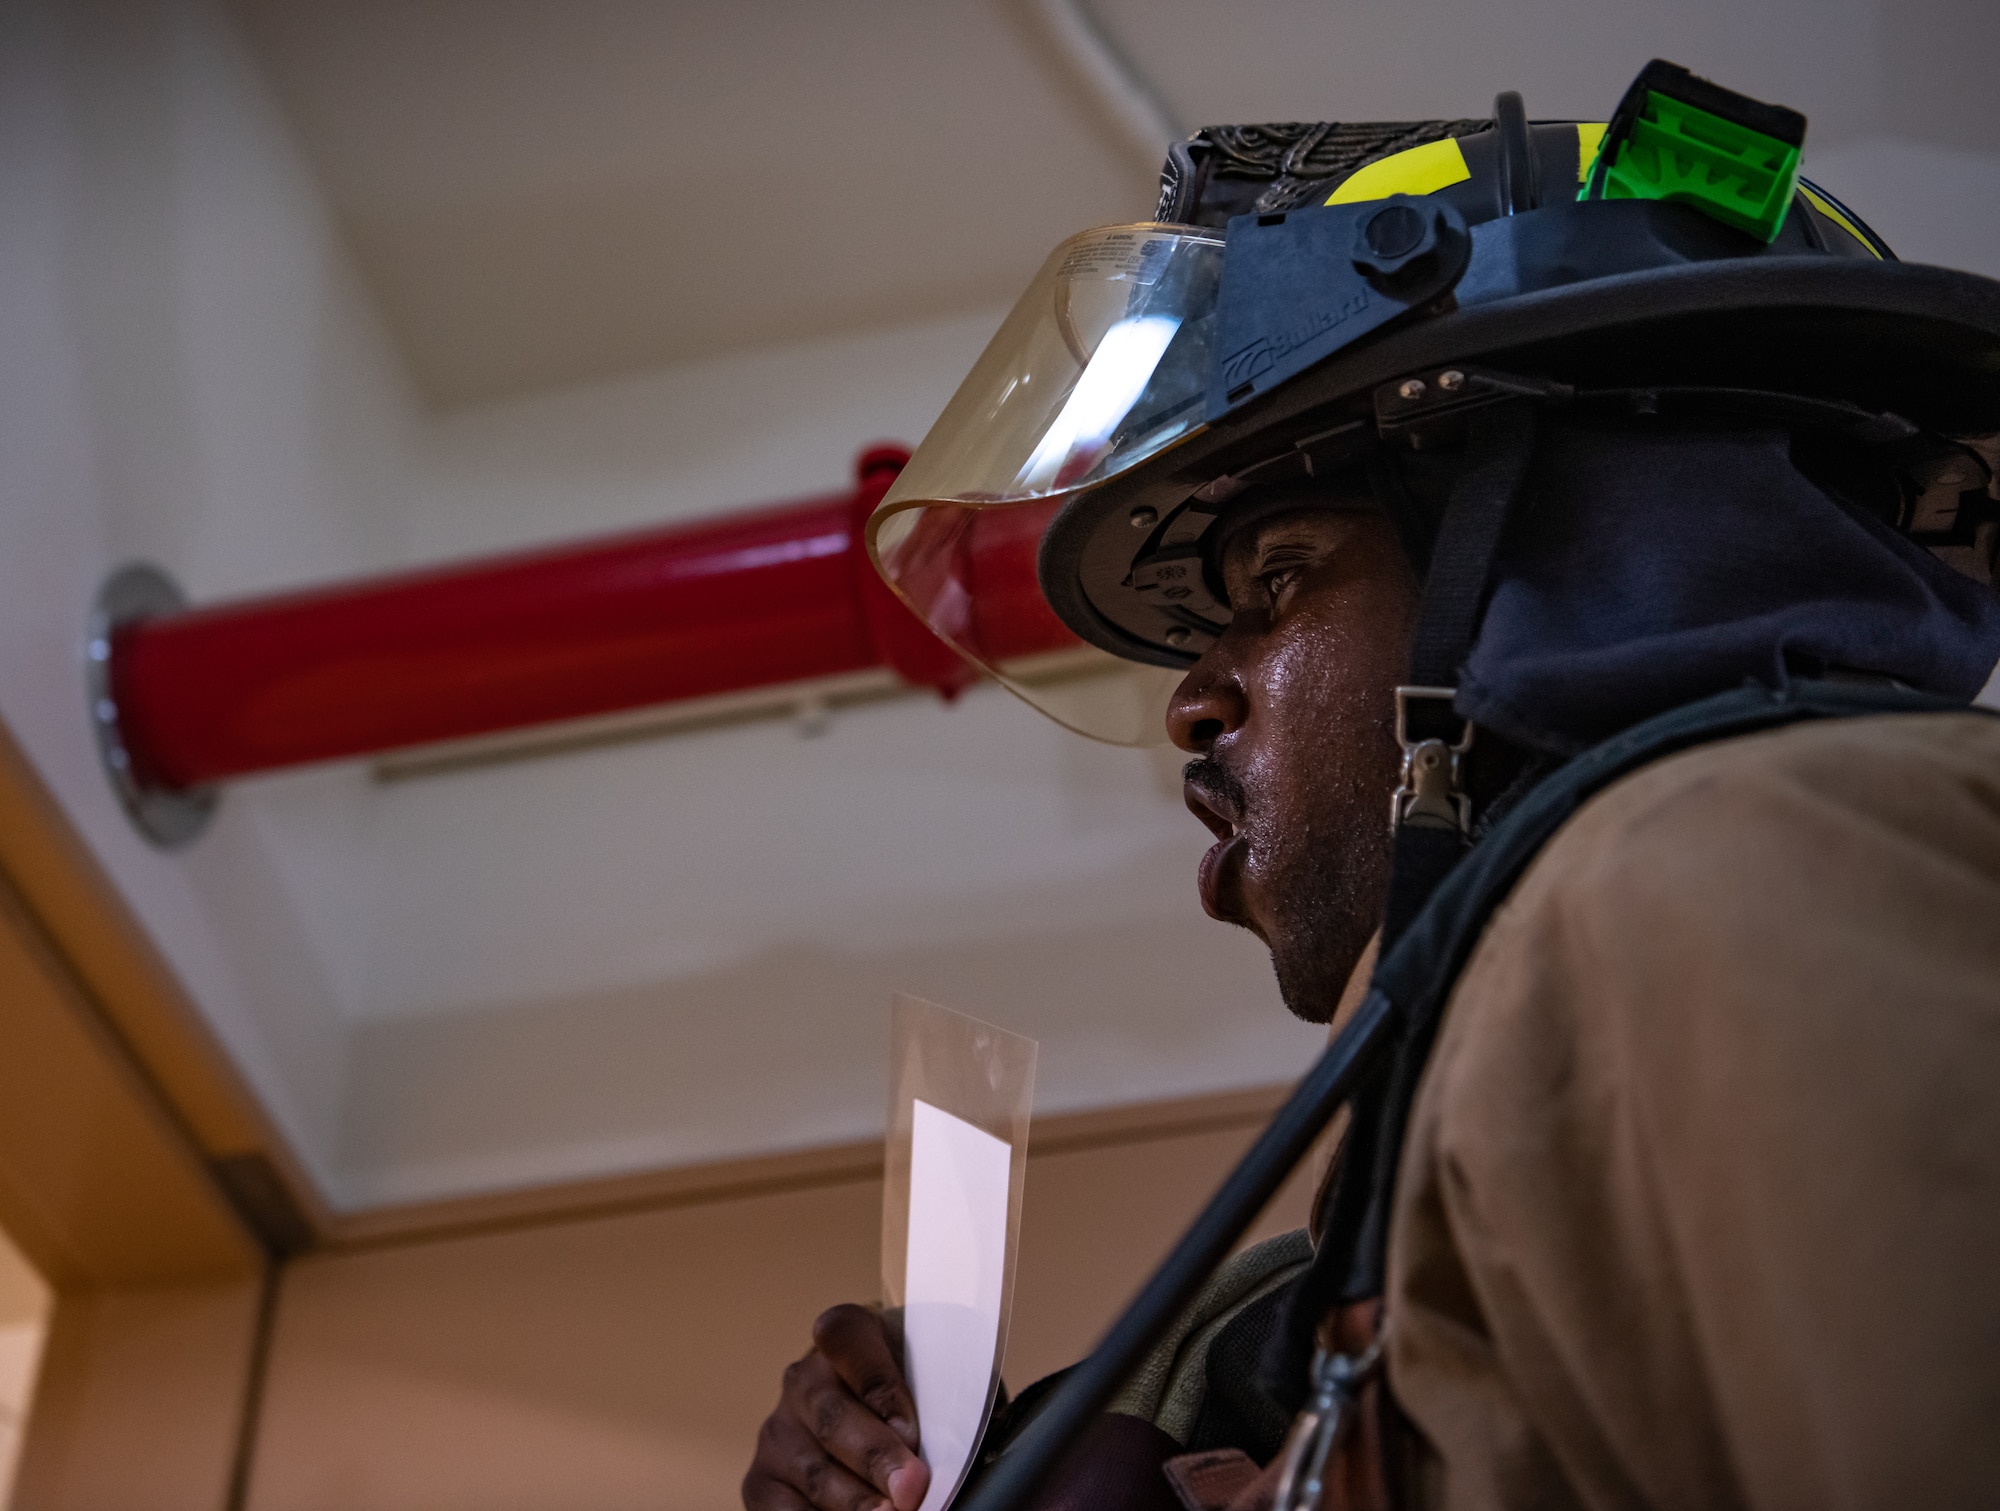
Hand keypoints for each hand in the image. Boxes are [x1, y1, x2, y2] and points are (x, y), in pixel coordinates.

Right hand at [743, 1303, 931, 1510]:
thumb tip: (925, 1466)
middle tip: (910, 1489)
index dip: (877, 1382)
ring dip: (855, 1501)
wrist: (873, 1422)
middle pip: (833, 1417)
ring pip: (814, 1472)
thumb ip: (930, 1407)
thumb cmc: (913, 1397)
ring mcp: (777, 1433)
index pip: (846, 1336)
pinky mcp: (761, 1482)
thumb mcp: (928, 1381)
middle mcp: (803, 1380)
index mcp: (847, 1336)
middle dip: (875, 1459)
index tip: (909, 1428)